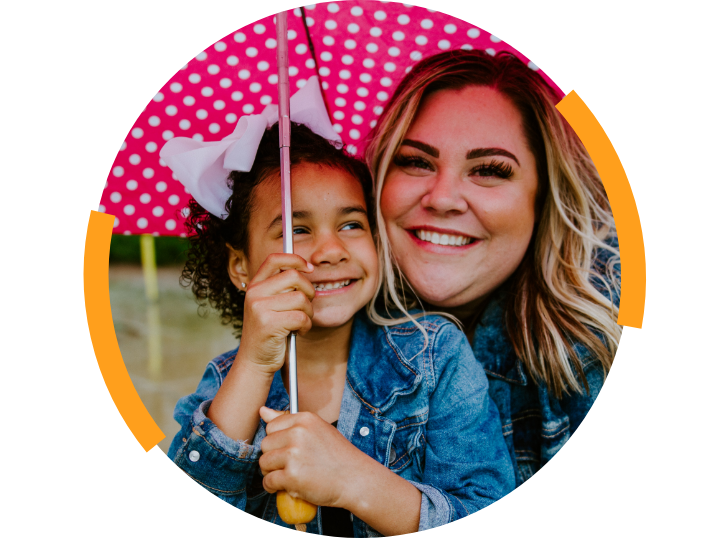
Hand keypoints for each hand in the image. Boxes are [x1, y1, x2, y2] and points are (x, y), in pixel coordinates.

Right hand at [238, 254, 315, 374]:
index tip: (309, 268)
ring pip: (301, 299)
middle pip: (294, 277)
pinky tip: (298, 332)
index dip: (295, 259)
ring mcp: (260, 308)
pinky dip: (306, 326)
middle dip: (309, 291)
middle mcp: (254, 293)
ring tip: (300, 322)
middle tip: (307, 305)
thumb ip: (281, 287)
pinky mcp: (269, 324)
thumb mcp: (269, 304)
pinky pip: (301, 317)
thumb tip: (306, 269)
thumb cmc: (269, 332)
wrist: (255, 361)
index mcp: (255, 285)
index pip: (274, 259)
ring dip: (308, 312)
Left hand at [258, 407, 368, 508]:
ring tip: (288, 475)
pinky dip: (273, 487)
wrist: (356, 479)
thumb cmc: (338, 456)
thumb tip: (262, 410)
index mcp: (305, 419)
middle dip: (273, 457)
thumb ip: (289, 420)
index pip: (272, 426)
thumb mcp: (317, 430)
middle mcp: (298, 433)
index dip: (278, 440)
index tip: (288, 448)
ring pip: (264, 462)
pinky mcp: (292, 476)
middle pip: (265, 444)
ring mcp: (294, 454)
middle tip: (290, 465)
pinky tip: (286, 486)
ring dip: (272, 472)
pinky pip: (268, 481)